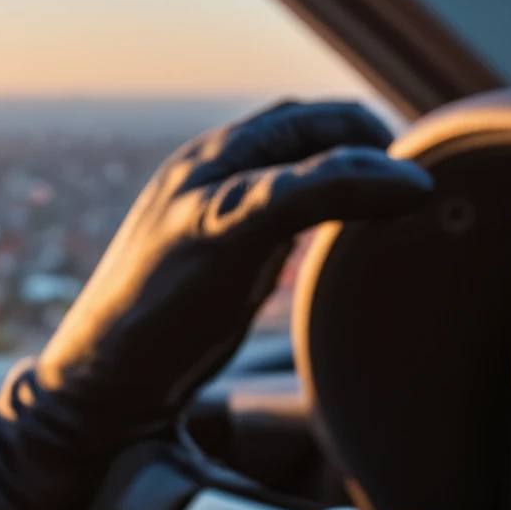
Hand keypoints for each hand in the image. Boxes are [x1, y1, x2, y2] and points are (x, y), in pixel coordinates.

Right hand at [0, 101, 430, 509]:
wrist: (89, 393)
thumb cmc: (153, 348)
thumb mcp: (220, 280)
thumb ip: (265, 251)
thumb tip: (334, 264)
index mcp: (193, 179)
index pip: (286, 123)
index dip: (349, 134)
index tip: (400, 175)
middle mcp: (193, 170)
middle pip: (299, 117)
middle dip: (367, 132)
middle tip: (418, 182)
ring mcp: (197, 194)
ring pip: (300, 138)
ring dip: (370, 148)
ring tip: (421, 186)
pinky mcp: (209, 231)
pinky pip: (296, 188)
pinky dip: (358, 181)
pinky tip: (410, 195)